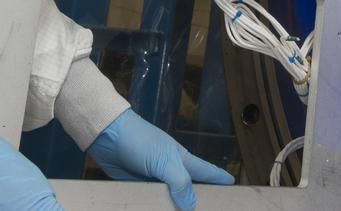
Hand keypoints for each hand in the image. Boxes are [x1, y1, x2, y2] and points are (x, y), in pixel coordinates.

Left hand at [88, 108, 233, 209]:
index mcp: (182, 161)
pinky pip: (148, 201)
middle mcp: (170, 172)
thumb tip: (191, 207)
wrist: (107, 137)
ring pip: (168, 199)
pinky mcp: (136, 187)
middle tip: (210, 209)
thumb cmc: (141, 142)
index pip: (206, 172)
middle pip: (188, 191)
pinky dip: (151, 208)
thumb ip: (179, 182)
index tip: (233, 184)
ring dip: (172, 208)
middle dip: (198, 201)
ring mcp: (153, 180)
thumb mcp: (164, 161)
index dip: (220, 178)